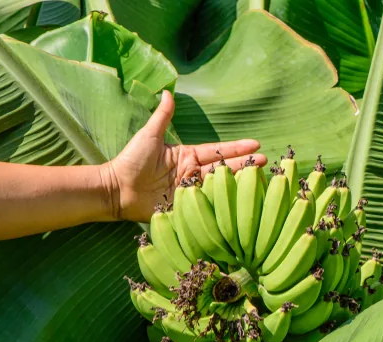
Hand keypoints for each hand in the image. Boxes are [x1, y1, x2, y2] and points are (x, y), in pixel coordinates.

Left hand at [100, 90, 266, 221]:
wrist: (116, 189)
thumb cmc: (131, 160)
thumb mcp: (149, 136)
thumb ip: (162, 116)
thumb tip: (168, 92)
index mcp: (187, 156)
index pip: (217, 150)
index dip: (237, 148)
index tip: (256, 144)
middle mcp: (192, 173)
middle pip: (224, 168)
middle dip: (245, 165)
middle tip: (266, 162)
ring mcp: (190, 191)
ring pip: (219, 186)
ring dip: (238, 184)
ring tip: (259, 181)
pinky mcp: (185, 208)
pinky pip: (207, 205)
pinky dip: (222, 204)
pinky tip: (238, 204)